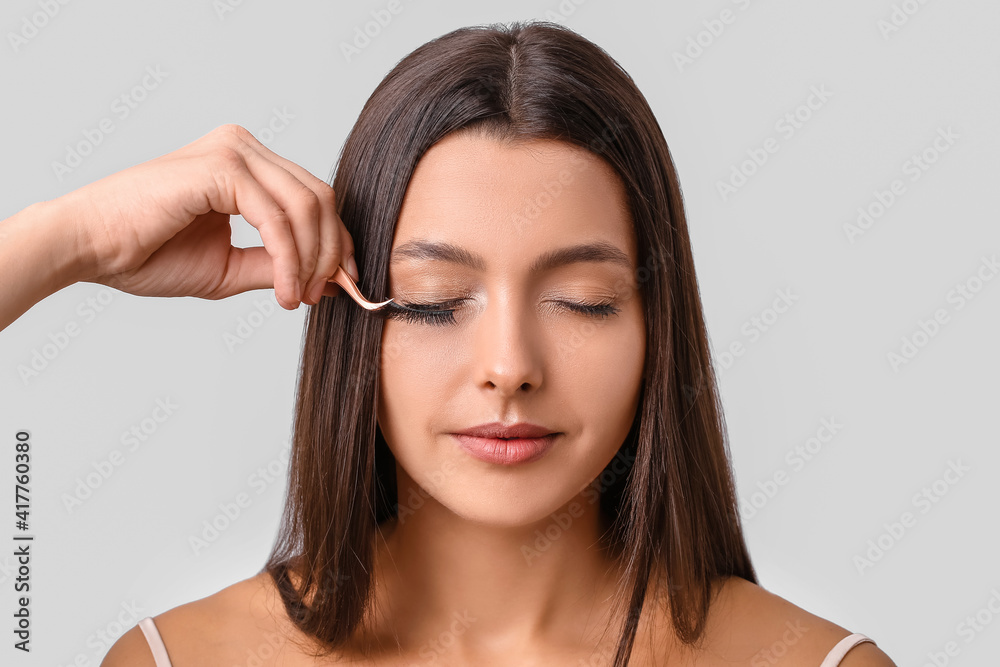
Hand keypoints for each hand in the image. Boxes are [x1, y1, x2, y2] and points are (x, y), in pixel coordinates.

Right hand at [66, 124, 355, 308]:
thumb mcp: (230, 266)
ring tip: (297, 297)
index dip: (335, 241)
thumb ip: (277, 265)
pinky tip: (284, 290)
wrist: (89, 249)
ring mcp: (233, 151)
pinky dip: (290, 259)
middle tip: (323, 295)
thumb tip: (326, 279)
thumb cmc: (146, 255)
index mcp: (245, 163)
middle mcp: (242, 148)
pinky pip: (277, 219)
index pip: (312, 196)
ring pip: (305, 206)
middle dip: (331, 252)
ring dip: (312, 261)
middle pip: (319, 197)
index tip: (340, 284)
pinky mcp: (221, 167)